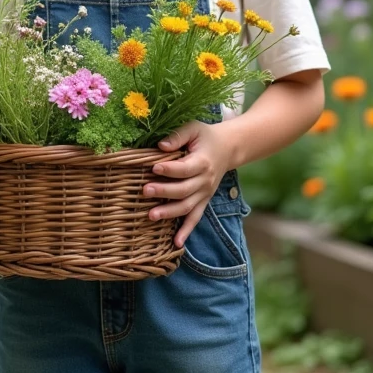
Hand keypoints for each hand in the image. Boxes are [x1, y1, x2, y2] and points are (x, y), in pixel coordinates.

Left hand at [143, 120, 232, 247]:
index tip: (153, 167)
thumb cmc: (205, 136)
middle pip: (184, 190)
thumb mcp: (194, 128)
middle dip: (164, 192)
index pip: (185, 168)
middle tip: (145, 191)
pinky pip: (195, 218)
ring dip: (170, 213)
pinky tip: (176, 244)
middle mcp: (205, 180)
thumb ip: (178, 136)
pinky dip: (186, 231)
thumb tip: (161, 146)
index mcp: (203, 161)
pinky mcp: (203, 201)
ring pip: (188, 207)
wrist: (227, 148)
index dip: (170, 170)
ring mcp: (205, 193)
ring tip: (151, 215)